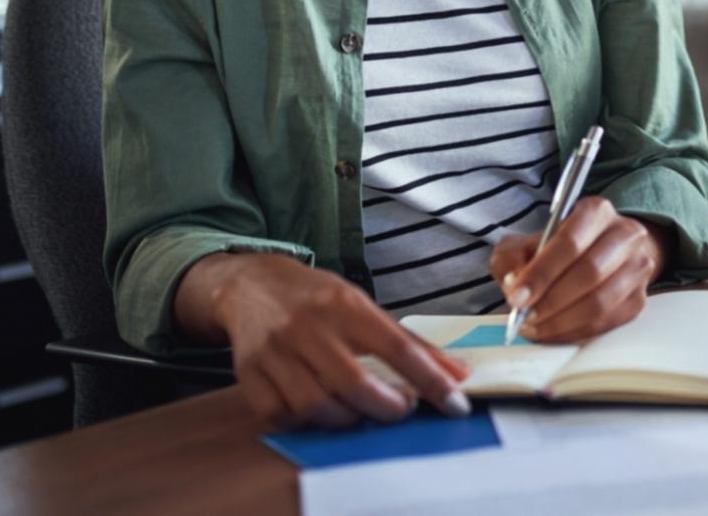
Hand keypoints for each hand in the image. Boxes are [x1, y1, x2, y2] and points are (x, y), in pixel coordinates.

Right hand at [186, 252, 471, 430]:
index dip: (431, 380)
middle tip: (402, 409)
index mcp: (346, 305)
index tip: (456, 404)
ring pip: (315, 405)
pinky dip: (304, 422)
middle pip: (354, 383)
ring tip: (360, 410)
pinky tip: (319, 412)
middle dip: (387, 407)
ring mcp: (275, 351)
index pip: (398, 347)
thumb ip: (410, 343)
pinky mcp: (248, 372)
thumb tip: (458, 374)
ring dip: (347, 418)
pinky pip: (279, 414)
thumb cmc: (316, 299)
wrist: (250, 284)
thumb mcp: (363, 306)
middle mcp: (309, 326)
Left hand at [490, 198, 670, 342]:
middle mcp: (625, 235)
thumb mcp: (527, 242)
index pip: (571, 242)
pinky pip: (607, 322)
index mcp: (596, 212)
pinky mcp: (639, 298)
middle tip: (525, 315)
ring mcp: (637, 267)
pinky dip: (575, 332)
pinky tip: (554, 331)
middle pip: (590, 273)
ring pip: (601, 302)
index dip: (542, 272)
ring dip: (562, 321)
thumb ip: (512, 258)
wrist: (601, 254)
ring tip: (536, 326)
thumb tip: (514, 283)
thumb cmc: (560, 250)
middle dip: (551, 300)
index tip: (517, 296)